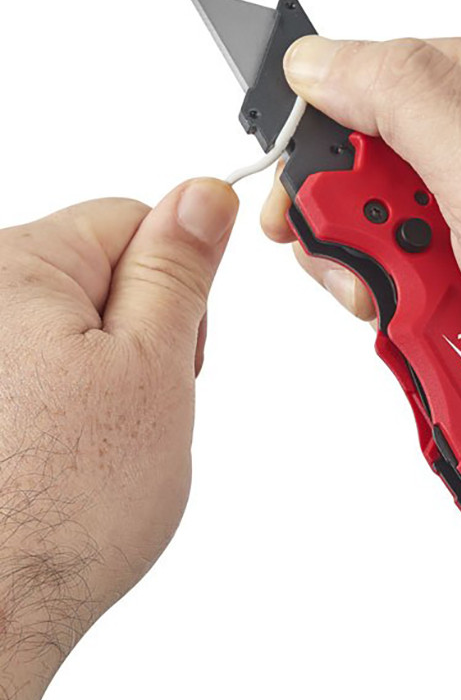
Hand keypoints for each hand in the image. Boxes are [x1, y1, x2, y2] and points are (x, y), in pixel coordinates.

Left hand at [0, 179, 237, 699]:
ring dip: (107, 370)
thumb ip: (178, 269)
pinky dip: (68, 399)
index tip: (176, 339)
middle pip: (100, 274)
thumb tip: (204, 198)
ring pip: (75, 328)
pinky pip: (41, 369)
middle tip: (139, 399)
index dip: (176, 281)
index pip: (132, 220)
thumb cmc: (65, 501)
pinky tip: (68, 447)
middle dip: (141, 330)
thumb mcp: (155, 364)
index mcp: (18, 266)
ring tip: (102, 435)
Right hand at [262, 36, 460, 613]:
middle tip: (380, 262)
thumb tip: (319, 63)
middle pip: (376, 174)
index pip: (379, 84)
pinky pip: (415, 295)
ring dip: (390, 286)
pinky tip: (447, 332)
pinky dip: (415, 321)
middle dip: (362, 229)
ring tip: (432, 308)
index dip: (326, 139)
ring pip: (388, 244)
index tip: (300, 198)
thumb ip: (403, 98)